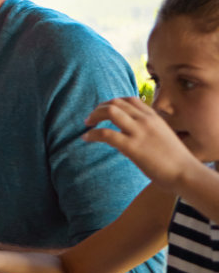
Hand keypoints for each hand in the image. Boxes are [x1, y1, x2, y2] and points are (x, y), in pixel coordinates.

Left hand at [83, 96, 206, 190]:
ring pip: (110, 112)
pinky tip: (86, 138)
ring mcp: (139, 132)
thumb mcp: (163, 137)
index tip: (104, 110)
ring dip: (94, 115)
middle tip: (91, 118)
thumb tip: (132, 135)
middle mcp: (146, 120)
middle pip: (116, 102)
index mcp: (154, 117)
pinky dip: (92, 134)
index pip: (130, 100)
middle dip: (100, 107)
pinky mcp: (132, 146)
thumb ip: (149, 131)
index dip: (113, 102)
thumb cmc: (177, 160)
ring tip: (87, 124)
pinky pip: (106, 133)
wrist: (187, 173)